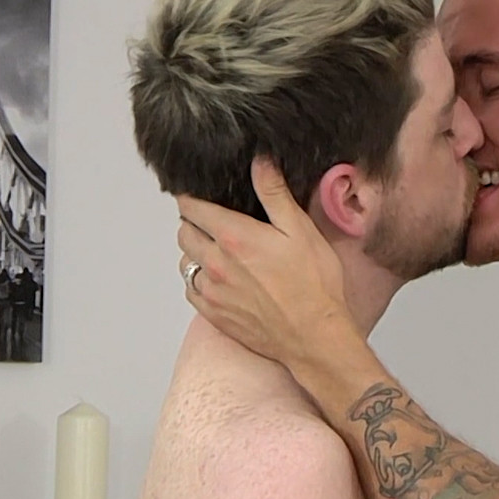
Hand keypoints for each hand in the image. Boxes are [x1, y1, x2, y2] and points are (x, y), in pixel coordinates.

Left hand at [176, 157, 354, 366]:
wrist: (315, 336)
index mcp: (233, 237)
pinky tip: (220, 279)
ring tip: (219, 251)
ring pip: (185, 261)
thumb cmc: (314, 285)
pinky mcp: (214, 315)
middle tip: (215, 221)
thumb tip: (260, 161)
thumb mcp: (300, 229)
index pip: (190, 208)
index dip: (192, 197)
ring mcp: (211, 292)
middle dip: (194, 222)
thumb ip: (274, 193)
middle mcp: (215, 264)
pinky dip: (199, 280)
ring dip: (195, 252)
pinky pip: (191, 290)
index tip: (200, 196)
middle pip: (183, 232)